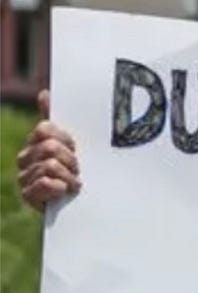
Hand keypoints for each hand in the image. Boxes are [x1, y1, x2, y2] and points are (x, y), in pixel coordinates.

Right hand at [16, 90, 80, 210]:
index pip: (46, 129)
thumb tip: (44, 93)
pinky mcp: (28, 195)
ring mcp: (24, 176)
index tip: (76, 148)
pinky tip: (64, 191)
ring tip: (73, 182)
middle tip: (78, 168)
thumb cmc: (75, 167)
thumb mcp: (71, 143)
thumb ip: (57, 118)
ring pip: (50, 165)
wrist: (77, 200)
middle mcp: (26, 157)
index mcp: (36, 141)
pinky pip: (44, 183)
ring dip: (68, 175)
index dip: (66, 138)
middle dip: (71, 158)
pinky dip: (60, 187)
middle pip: (50, 147)